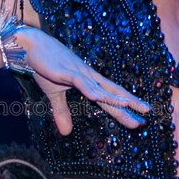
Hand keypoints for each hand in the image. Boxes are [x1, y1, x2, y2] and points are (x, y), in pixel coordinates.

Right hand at [17, 28, 150, 134]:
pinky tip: (97, 97)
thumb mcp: (54, 94)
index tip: (139, 119)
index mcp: (88, 82)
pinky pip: (80, 82)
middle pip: (112, 92)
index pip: (110, 96)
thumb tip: (66, 133)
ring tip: (129, 106)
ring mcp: (78, 73)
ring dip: (114, 97)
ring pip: (100, 88)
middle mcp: (88, 77)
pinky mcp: (64, 71)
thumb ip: (62, 112)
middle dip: (129, 103)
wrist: (31, 46)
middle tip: (147, 113)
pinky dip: (89, 89)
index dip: (124, 108)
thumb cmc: (44, 66)